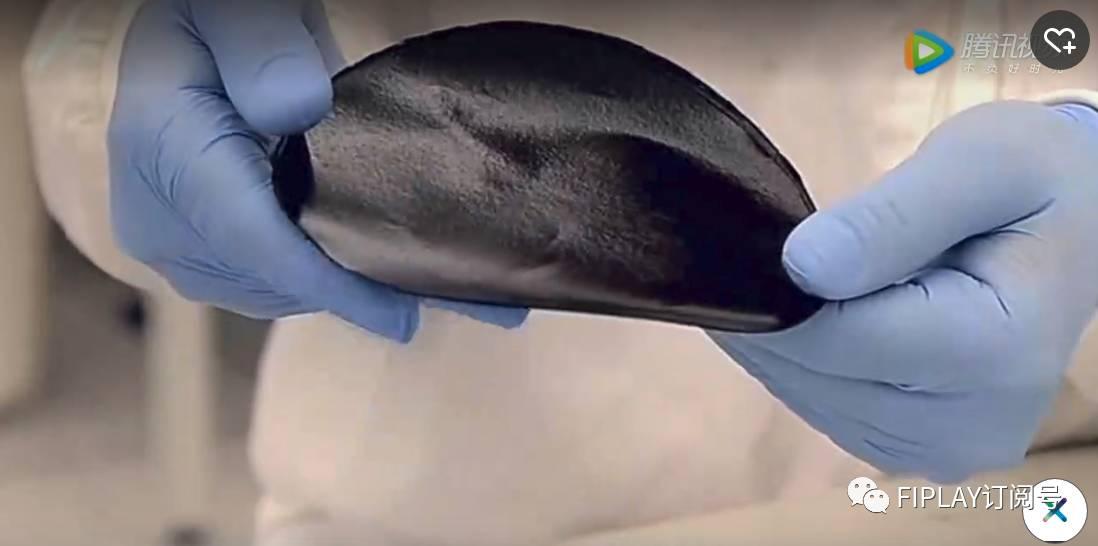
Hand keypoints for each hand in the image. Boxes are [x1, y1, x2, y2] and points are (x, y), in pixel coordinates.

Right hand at [108, 0, 525, 340]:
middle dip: (357, 291)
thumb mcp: (239, 10)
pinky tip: (380, 272)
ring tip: (424, 283)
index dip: (330, 286)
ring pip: (278, 292)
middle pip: (273, 280)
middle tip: (448, 290)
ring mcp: (179, 247)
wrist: (192, 44)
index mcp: (163, 152)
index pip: (254, 241)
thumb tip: (296, 109)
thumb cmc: (224, 19)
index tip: (400, 318)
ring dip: (347, 290)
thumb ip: (263, 49)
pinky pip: (274, 285)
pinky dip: (328, 282)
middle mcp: (161, 218)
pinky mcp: (203, 258)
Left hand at [711, 100, 1097, 481]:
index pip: (833, 339)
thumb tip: (800, 267)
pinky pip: (825, 409)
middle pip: (814, 375)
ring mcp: (946, 450)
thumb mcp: (980, 161)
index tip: (744, 244)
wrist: (1081, 226)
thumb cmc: (1033, 180)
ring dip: (780, 340)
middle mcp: (973, 425)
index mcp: (995, 351)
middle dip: (772, 314)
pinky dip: (803, 362)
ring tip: (790, 278)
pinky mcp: (920, 452)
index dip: (772, 295)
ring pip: (808, 397)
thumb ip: (890, 215)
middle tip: (759, 250)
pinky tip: (813, 315)